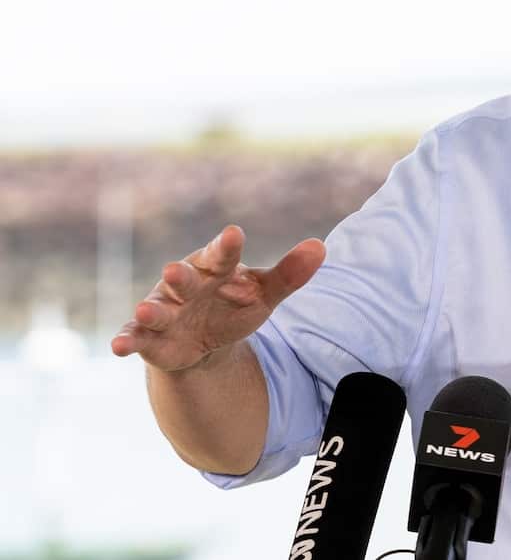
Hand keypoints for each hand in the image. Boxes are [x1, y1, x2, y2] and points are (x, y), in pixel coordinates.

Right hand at [111, 225, 324, 371]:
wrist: (206, 340)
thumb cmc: (235, 304)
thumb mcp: (265, 293)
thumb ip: (290, 274)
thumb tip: (321, 247)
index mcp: (215, 268)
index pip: (222, 254)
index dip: (226, 246)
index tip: (234, 235)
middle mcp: (185, 285)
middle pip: (183, 279)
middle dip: (179, 277)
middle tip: (174, 270)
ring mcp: (165, 311)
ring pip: (156, 309)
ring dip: (150, 311)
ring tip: (146, 312)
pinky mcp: (151, 338)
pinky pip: (137, 338)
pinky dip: (128, 340)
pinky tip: (119, 346)